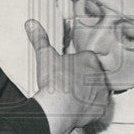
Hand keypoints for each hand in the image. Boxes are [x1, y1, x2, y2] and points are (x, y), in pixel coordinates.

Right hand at [26, 19, 109, 133]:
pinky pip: (98, 108)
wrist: (58, 109)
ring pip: (96, 91)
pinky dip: (90, 109)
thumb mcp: (45, 56)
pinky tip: (78, 109)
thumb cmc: (55, 82)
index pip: (86, 58)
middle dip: (82, 78)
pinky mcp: (101, 109)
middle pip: (92, 75)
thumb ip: (40, 39)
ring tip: (71, 98)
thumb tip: (32, 24)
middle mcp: (100, 75)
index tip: (66, 70)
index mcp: (90, 60)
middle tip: (67, 85)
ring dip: (87, 94)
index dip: (75, 65)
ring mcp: (102, 93)